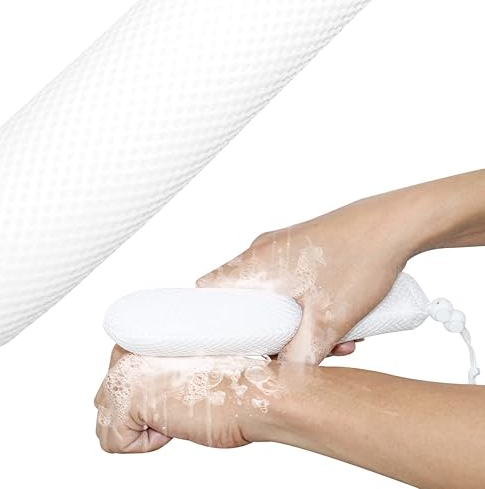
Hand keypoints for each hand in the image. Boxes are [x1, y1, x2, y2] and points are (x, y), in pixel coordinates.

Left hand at [94, 345, 281, 452]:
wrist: (254, 390)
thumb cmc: (235, 378)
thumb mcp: (190, 360)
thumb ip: (161, 360)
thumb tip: (154, 381)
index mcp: (143, 330)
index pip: (119, 370)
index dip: (149, 392)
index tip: (177, 391)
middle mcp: (128, 343)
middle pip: (109, 393)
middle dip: (140, 408)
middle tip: (179, 404)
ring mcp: (123, 368)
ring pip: (107, 418)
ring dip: (143, 426)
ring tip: (177, 413)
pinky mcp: (126, 397)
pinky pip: (113, 441)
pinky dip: (145, 444)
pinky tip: (173, 426)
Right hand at [196, 192, 419, 363]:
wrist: (395, 224)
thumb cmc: (358, 260)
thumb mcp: (328, 320)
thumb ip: (299, 357)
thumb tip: (282, 380)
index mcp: (256, 263)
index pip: (209, 289)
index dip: (212, 317)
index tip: (228, 341)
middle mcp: (263, 251)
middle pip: (247, 298)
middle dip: (271, 330)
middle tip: (297, 347)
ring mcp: (284, 246)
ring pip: (276, 293)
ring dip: (299, 320)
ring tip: (338, 337)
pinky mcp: (304, 246)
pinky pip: (294, 281)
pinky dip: (310, 303)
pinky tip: (343, 317)